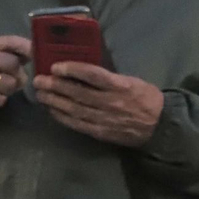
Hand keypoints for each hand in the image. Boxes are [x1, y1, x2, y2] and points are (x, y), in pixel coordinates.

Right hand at [0, 35, 31, 124]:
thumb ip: (15, 54)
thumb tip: (38, 51)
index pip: (11, 41)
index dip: (27, 48)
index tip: (35, 56)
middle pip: (13, 64)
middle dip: (17, 76)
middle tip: (10, 81)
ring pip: (9, 83)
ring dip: (8, 90)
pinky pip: (0, 99)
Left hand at [34, 61, 164, 146]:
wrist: (159, 126)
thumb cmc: (146, 98)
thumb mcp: (132, 81)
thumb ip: (109, 78)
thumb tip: (83, 71)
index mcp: (120, 86)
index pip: (92, 75)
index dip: (72, 70)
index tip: (56, 66)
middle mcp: (110, 102)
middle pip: (77, 92)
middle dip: (55, 86)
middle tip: (39, 80)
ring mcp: (104, 119)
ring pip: (74, 109)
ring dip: (54, 101)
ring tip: (41, 94)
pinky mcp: (100, 132)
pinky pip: (77, 124)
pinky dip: (63, 117)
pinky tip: (52, 111)